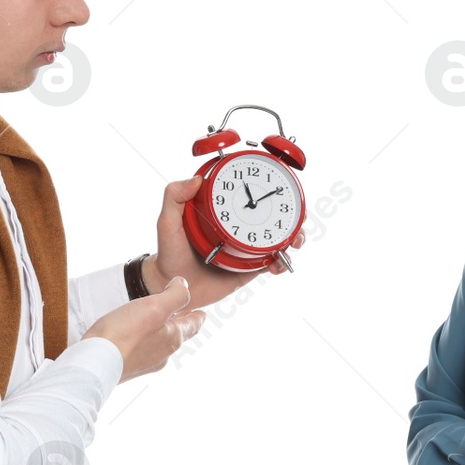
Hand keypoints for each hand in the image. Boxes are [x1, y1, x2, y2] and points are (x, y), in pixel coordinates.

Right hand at [83, 276, 204, 381]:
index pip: (192, 325)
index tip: (203, 315)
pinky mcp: (128, 367)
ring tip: (161, 325)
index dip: (198, 317)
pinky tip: (136, 338)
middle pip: (178, 336)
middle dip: (183, 325)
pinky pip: (143, 350)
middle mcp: (163, 353)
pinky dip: (146, 341)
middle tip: (186, 318)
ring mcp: (146, 363)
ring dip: (164, 333)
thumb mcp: (155, 306)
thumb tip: (183, 285)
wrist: (95, 364)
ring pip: (161, 344)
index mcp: (173, 338)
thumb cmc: (124, 334)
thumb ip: (175, 295)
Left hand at [142, 177, 305, 310]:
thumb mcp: (167, 222)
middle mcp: (237, 227)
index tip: (284, 189)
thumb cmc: (169, 252)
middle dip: (292, 216)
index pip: (249, 194)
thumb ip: (174, 197)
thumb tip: (196, 178)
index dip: (271, 189)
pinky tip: (278, 265)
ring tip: (294, 243)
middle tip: (297, 220)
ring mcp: (245, 247)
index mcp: (222, 211)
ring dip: (291, 238)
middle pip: (271, 216)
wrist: (170, 285)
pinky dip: (280, 263)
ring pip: (276, 239)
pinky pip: (271, 263)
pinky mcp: (248, 268)